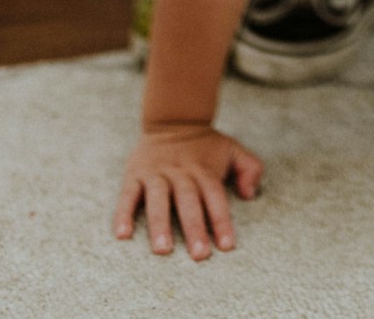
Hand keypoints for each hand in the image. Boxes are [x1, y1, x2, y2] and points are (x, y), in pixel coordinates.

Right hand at [113, 124, 263, 259]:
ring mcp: (156, 173)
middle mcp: (181, 172)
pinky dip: (124, 213)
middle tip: (198, 255)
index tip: (226, 246)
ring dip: (160, 224)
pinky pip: (128, 194)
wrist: (174, 118)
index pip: (215, 197)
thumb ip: (250, 168)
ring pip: (158, 199)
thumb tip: (250, 194)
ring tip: (162, 249)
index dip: (221, 221)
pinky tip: (122, 234)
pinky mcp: (135, 174)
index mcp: (204, 170)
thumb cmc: (206, 145)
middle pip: (188, 201)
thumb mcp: (233, 149)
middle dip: (194, 227)